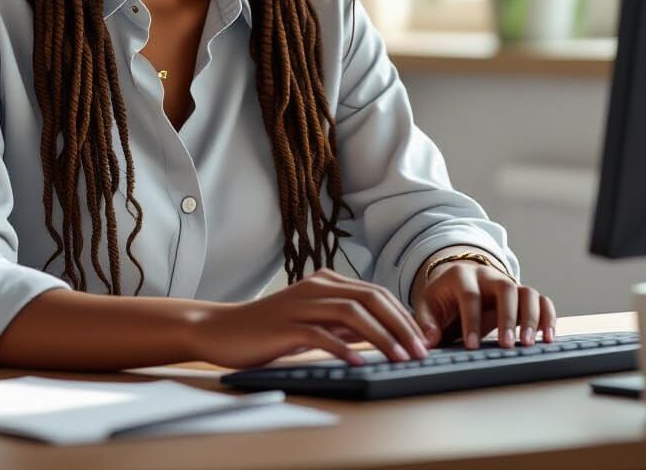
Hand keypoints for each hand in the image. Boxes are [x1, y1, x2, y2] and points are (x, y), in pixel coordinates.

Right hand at [188, 268, 431, 368]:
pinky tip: (358, 362)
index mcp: (326, 282)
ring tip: (399, 357)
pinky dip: (343, 347)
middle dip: (401, 325)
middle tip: (420, 351)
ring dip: (381, 336)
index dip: (403, 316)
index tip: (422, 341)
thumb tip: (382, 331)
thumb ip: (344, 322)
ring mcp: (301, 304)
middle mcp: (317, 287)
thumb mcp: (314, 321)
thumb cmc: (270, 328)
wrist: (223, 329)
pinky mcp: (286, 325)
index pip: (376, 293)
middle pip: (370, 298)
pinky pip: (321, 333)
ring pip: (352, 313)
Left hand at [412, 260, 556, 349]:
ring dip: (531, 318)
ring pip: (527, 292)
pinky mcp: (521, 294)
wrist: (455, 284)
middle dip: (507, 317)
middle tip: (506, 345)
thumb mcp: (427, 305)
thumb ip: (426, 322)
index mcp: (461, 276)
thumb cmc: (442, 298)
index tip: (471, 346)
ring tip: (528, 344)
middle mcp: (488, 276)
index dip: (471, 320)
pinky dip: (547, 317)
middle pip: (505, 288)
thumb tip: (429, 340)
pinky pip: (541, 300)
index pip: (470, 295)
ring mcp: (507, 283)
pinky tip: (546, 338)